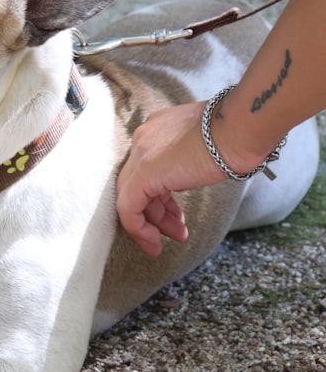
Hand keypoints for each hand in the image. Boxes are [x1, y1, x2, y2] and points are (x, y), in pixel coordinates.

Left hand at [116, 101, 226, 255]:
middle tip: (176, 231)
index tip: (175, 215)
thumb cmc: (239, 135)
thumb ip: (190, 159)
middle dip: (157, 212)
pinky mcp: (143, 173)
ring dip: (153, 223)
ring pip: (131, 196)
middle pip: (139, 184)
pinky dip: (138, 228)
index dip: (161, 196)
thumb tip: (189, 175)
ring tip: (177, 238)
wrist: (242, 128)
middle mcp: (144, 138)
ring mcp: (140, 154)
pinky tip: (155, 243)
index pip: (149, 169)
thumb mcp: (208, 147)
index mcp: (158, 128)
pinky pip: (128, 207)